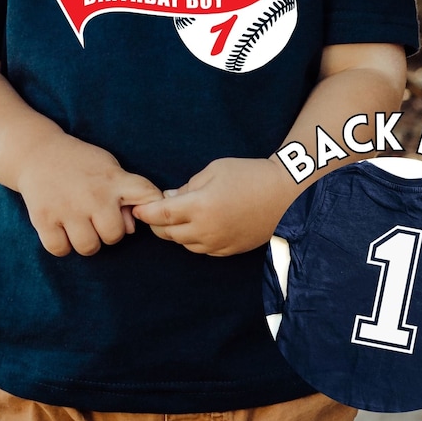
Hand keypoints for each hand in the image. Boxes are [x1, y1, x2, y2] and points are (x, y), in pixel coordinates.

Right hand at [16, 138, 162, 256]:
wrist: (38, 153)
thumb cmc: (81, 164)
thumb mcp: (109, 168)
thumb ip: (127, 195)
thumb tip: (133, 228)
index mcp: (113, 180)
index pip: (148, 195)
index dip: (152, 207)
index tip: (140, 211)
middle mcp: (93, 195)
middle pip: (114, 235)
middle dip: (108, 232)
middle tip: (96, 219)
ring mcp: (68, 208)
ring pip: (89, 247)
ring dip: (85, 241)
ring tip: (79, 225)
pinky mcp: (44, 219)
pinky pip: (61, 250)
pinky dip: (62, 245)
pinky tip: (61, 229)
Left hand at [132, 157, 297, 255]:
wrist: (285, 195)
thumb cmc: (250, 175)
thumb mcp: (215, 170)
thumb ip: (188, 186)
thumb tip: (169, 198)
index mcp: (199, 207)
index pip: (160, 216)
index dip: (144, 213)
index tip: (136, 208)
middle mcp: (206, 230)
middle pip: (167, 233)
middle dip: (156, 223)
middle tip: (152, 212)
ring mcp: (218, 244)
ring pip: (183, 244)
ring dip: (174, 232)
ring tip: (174, 217)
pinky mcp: (229, 250)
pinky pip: (201, 249)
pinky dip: (192, 239)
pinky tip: (195, 226)